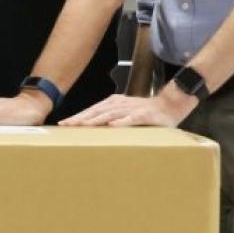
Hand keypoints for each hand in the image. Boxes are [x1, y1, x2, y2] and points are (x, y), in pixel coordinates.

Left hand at [60, 84, 196, 128]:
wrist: (169, 106)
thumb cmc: (144, 113)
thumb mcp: (124, 113)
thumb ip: (109, 119)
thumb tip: (91, 128)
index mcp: (113, 104)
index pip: (92, 110)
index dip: (78, 116)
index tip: (64, 124)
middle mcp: (120, 104)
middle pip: (97, 111)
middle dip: (81, 118)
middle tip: (67, 125)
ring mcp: (132, 109)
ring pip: (111, 114)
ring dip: (96, 120)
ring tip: (84, 125)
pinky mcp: (145, 115)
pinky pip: (132, 118)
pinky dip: (122, 121)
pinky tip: (113, 126)